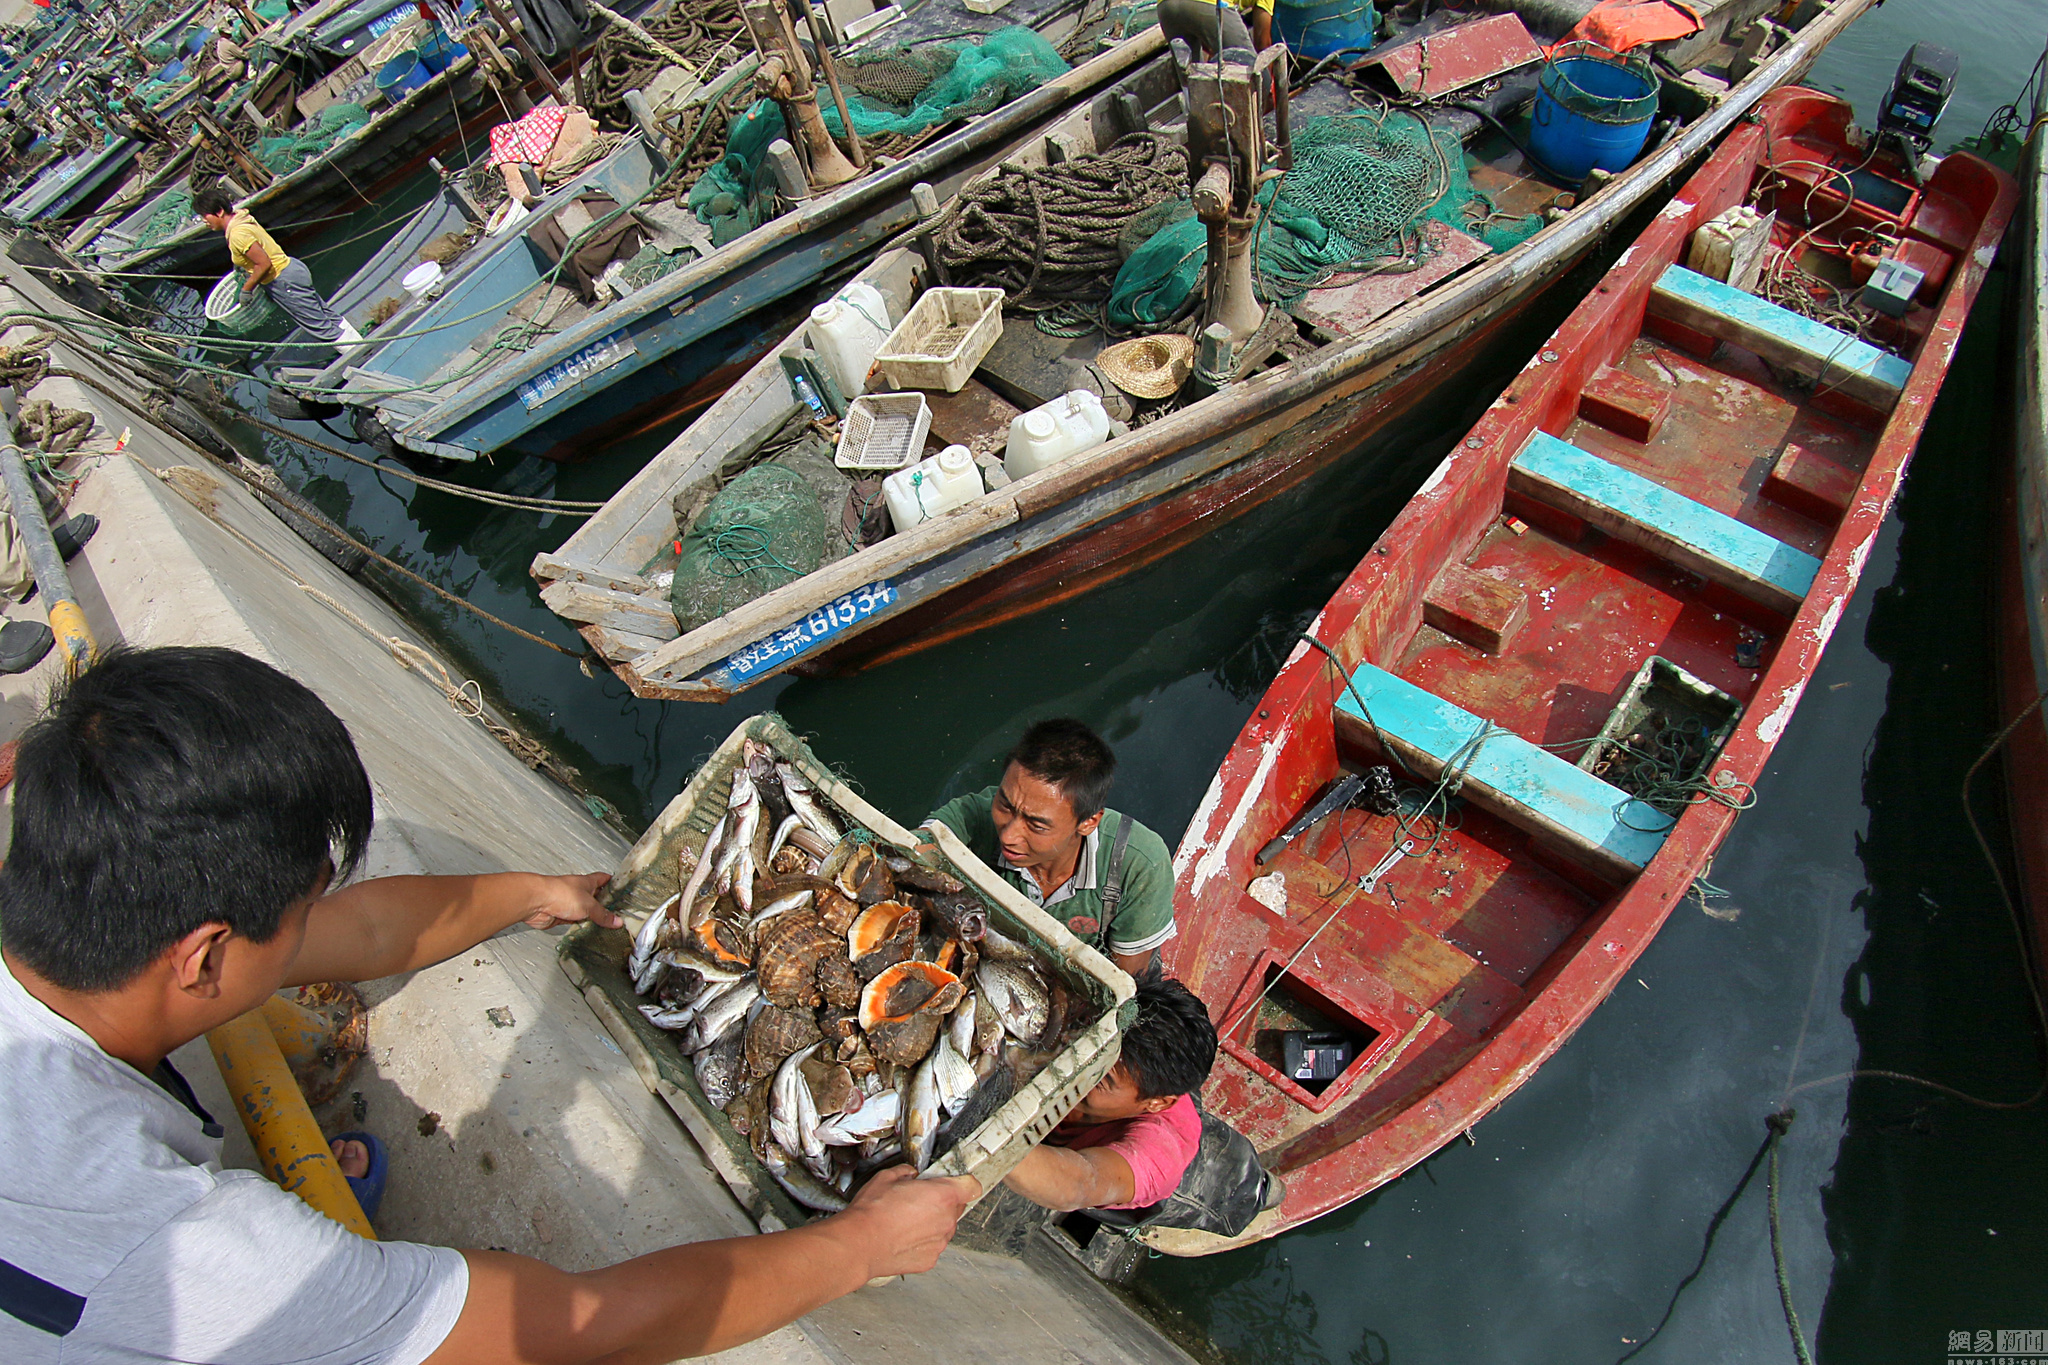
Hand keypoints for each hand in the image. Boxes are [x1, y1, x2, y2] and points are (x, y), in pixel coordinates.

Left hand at [519, 871, 620, 930]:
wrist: (536, 901)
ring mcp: (570, 903)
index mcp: (587, 882)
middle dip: (605, 905)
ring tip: (607, 925)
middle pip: (596, 897)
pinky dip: (582, 926)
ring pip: (586, 911)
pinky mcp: (562, 915)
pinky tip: (589, 930)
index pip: (604, 879)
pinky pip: (576, 921)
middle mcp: (579, 891)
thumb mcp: (588, 905)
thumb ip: (603, 915)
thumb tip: (616, 921)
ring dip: (593, 918)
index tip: (623, 889)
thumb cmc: (560, 893)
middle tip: (618, 913)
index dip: (613, 883)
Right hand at [832, 1166, 976, 1276]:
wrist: (860, 1244)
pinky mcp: (930, 1259)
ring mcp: (939, 1242)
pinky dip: (923, 1241)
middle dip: (943, 1202)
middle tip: (920, 1200)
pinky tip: (904, 1237)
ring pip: (944, 1227)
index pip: (971, 1186)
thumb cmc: (872, 1213)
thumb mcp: (887, 1178)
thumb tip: (909, 1174)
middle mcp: (946, 1220)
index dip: (964, 1182)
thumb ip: (906, 1173)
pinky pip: (933, 1245)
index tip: (956, 1182)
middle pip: (957, 1207)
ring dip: (933, 1222)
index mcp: (942, 1195)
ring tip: (907, 1221)